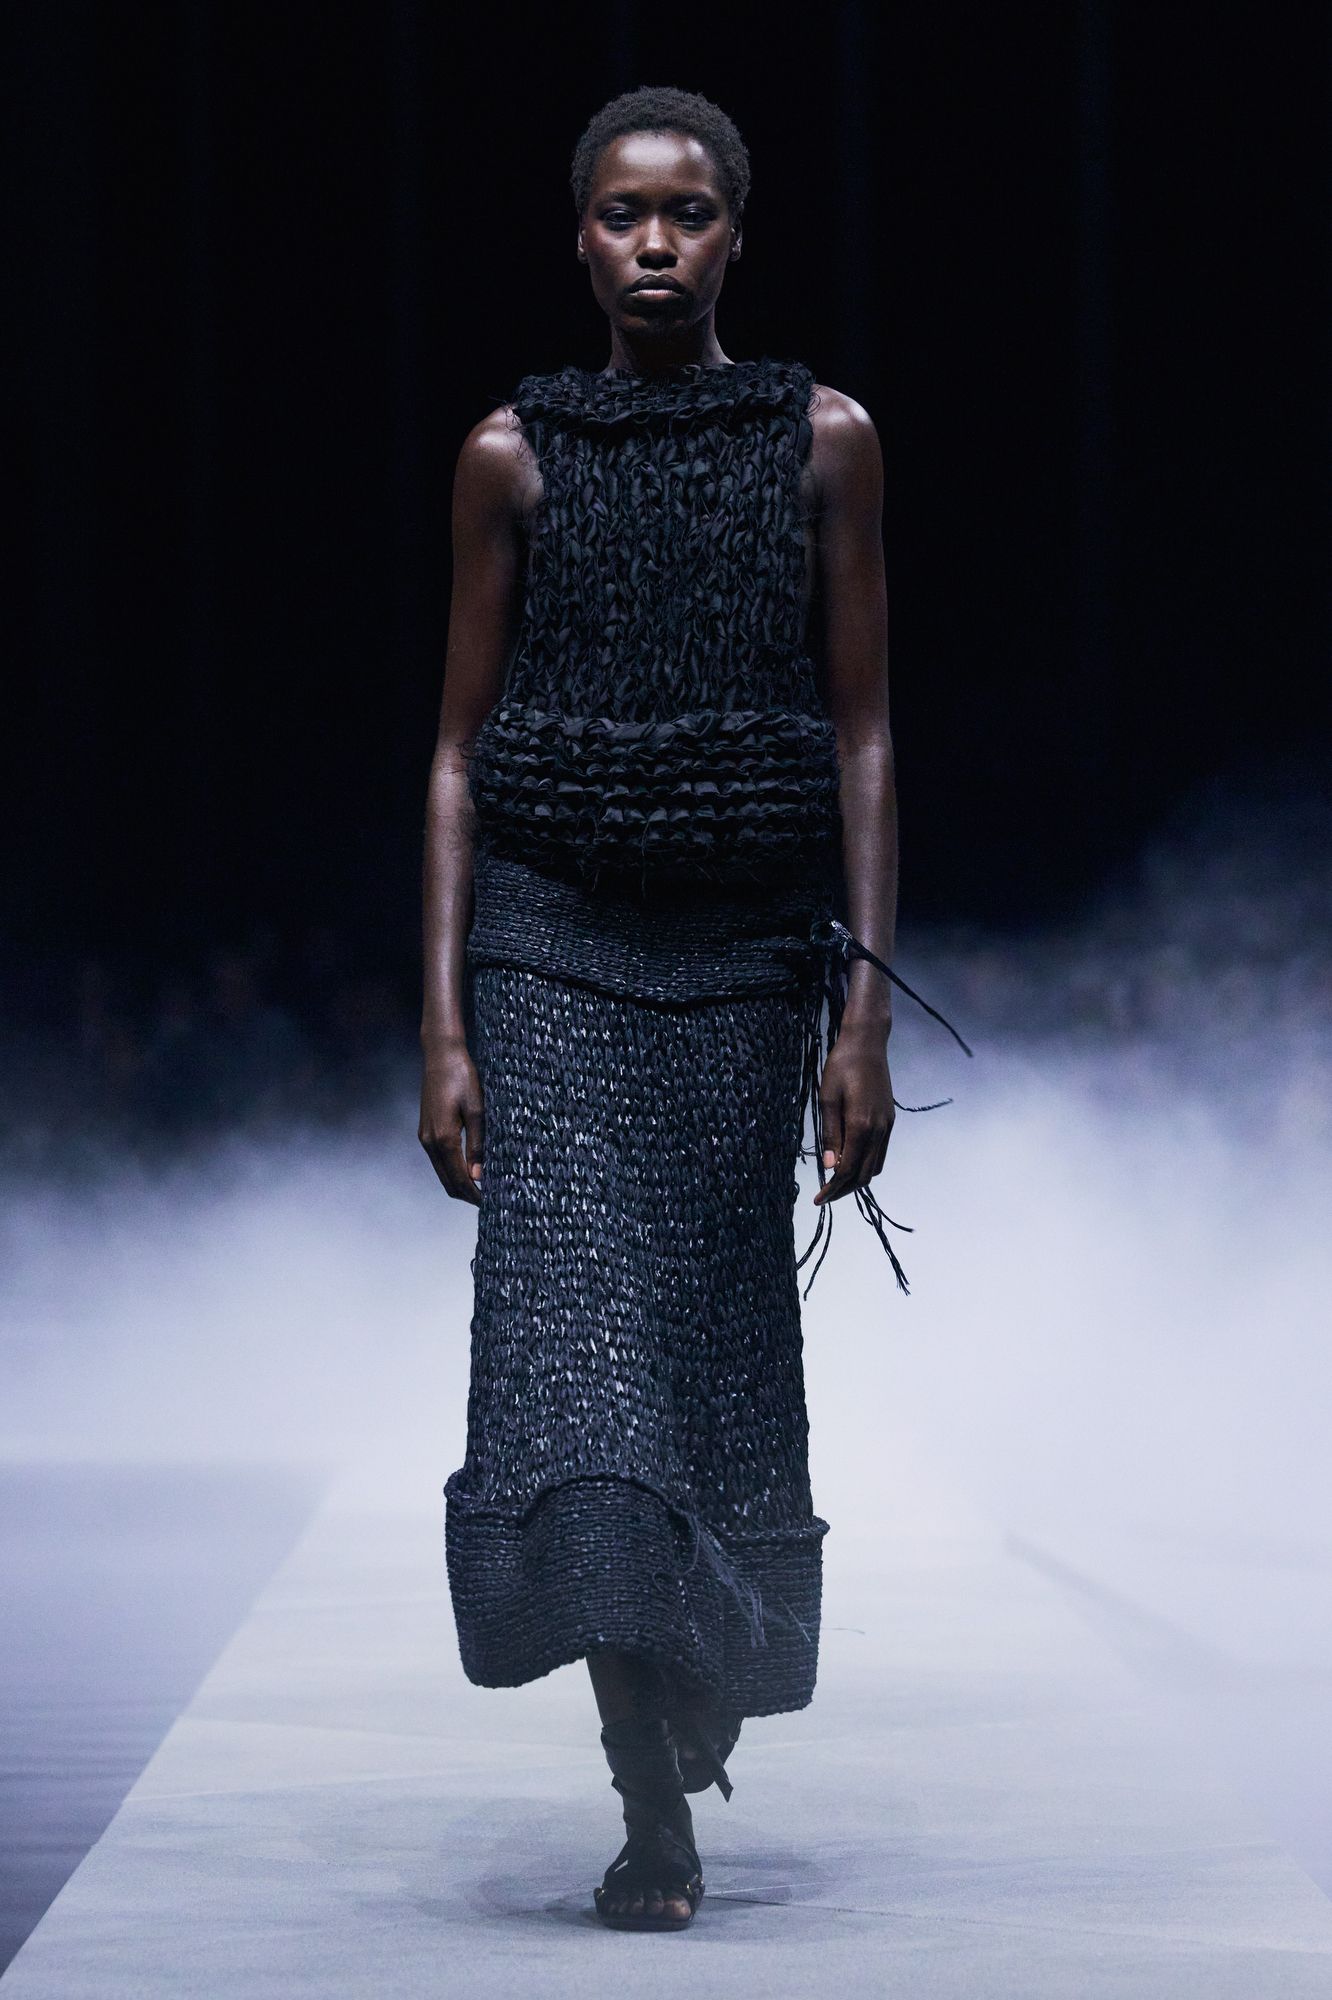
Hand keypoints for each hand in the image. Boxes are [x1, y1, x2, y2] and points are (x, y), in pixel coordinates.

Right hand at [418, 1036, 484, 1203]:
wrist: (440, 1055)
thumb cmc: (463, 1077)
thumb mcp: (478, 1110)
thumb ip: (478, 1144)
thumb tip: (479, 1175)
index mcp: (443, 1138)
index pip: (459, 1179)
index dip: (475, 1196)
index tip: (492, 1204)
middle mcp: (429, 1141)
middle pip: (447, 1182)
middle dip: (467, 1195)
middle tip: (490, 1202)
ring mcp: (425, 1136)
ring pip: (442, 1172)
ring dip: (460, 1184)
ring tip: (483, 1189)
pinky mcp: (426, 1130)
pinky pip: (439, 1160)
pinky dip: (453, 1171)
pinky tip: (469, 1169)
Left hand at [812, 1020, 893, 1208]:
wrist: (868, 1043)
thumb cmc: (842, 1066)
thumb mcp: (827, 1098)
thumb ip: (830, 1134)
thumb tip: (830, 1165)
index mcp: (861, 1125)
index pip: (848, 1170)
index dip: (832, 1188)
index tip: (818, 1198)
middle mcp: (879, 1129)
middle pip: (864, 1174)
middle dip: (845, 1190)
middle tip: (825, 1195)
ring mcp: (887, 1125)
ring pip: (875, 1166)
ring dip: (856, 1179)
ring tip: (836, 1182)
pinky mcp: (889, 1120)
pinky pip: (880, 1152)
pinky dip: (866, 1164)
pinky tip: (850, 1161)